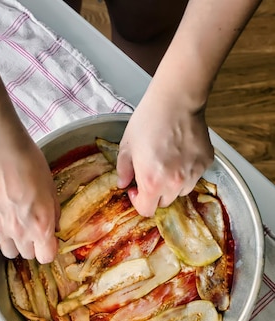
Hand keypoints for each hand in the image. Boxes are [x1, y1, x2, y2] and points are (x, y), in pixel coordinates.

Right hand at [0, 130, 59, 263]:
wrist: (3, 151)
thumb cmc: (30, 165)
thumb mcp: (51, 189)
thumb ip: (53, 213)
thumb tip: (53, 228)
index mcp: (42, 225)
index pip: (46, 257)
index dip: (47, 249)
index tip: (46, 241)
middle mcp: (22, 232)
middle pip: (27, 255)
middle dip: (31, 244)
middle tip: (28, 226)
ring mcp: (1, 229)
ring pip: (9, 253)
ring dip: (13, 243)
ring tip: (12, 226)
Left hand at [116, 91, 213, 216]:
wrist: (176, 100)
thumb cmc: (149, 121)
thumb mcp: (126, 147)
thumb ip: (123, 170)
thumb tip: (123, 183)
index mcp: (152, 183)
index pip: (147, 210)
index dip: (139, 202)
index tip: (136, 189)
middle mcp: (174, 183)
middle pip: (164, 202)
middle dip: (155, 193)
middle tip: (151, 174)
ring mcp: (192, 174)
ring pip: (181, 191)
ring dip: (172, 184)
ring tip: (167, 163)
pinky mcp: (205, 163)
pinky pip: (194, 176)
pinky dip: (187, 171)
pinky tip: (180, 154)